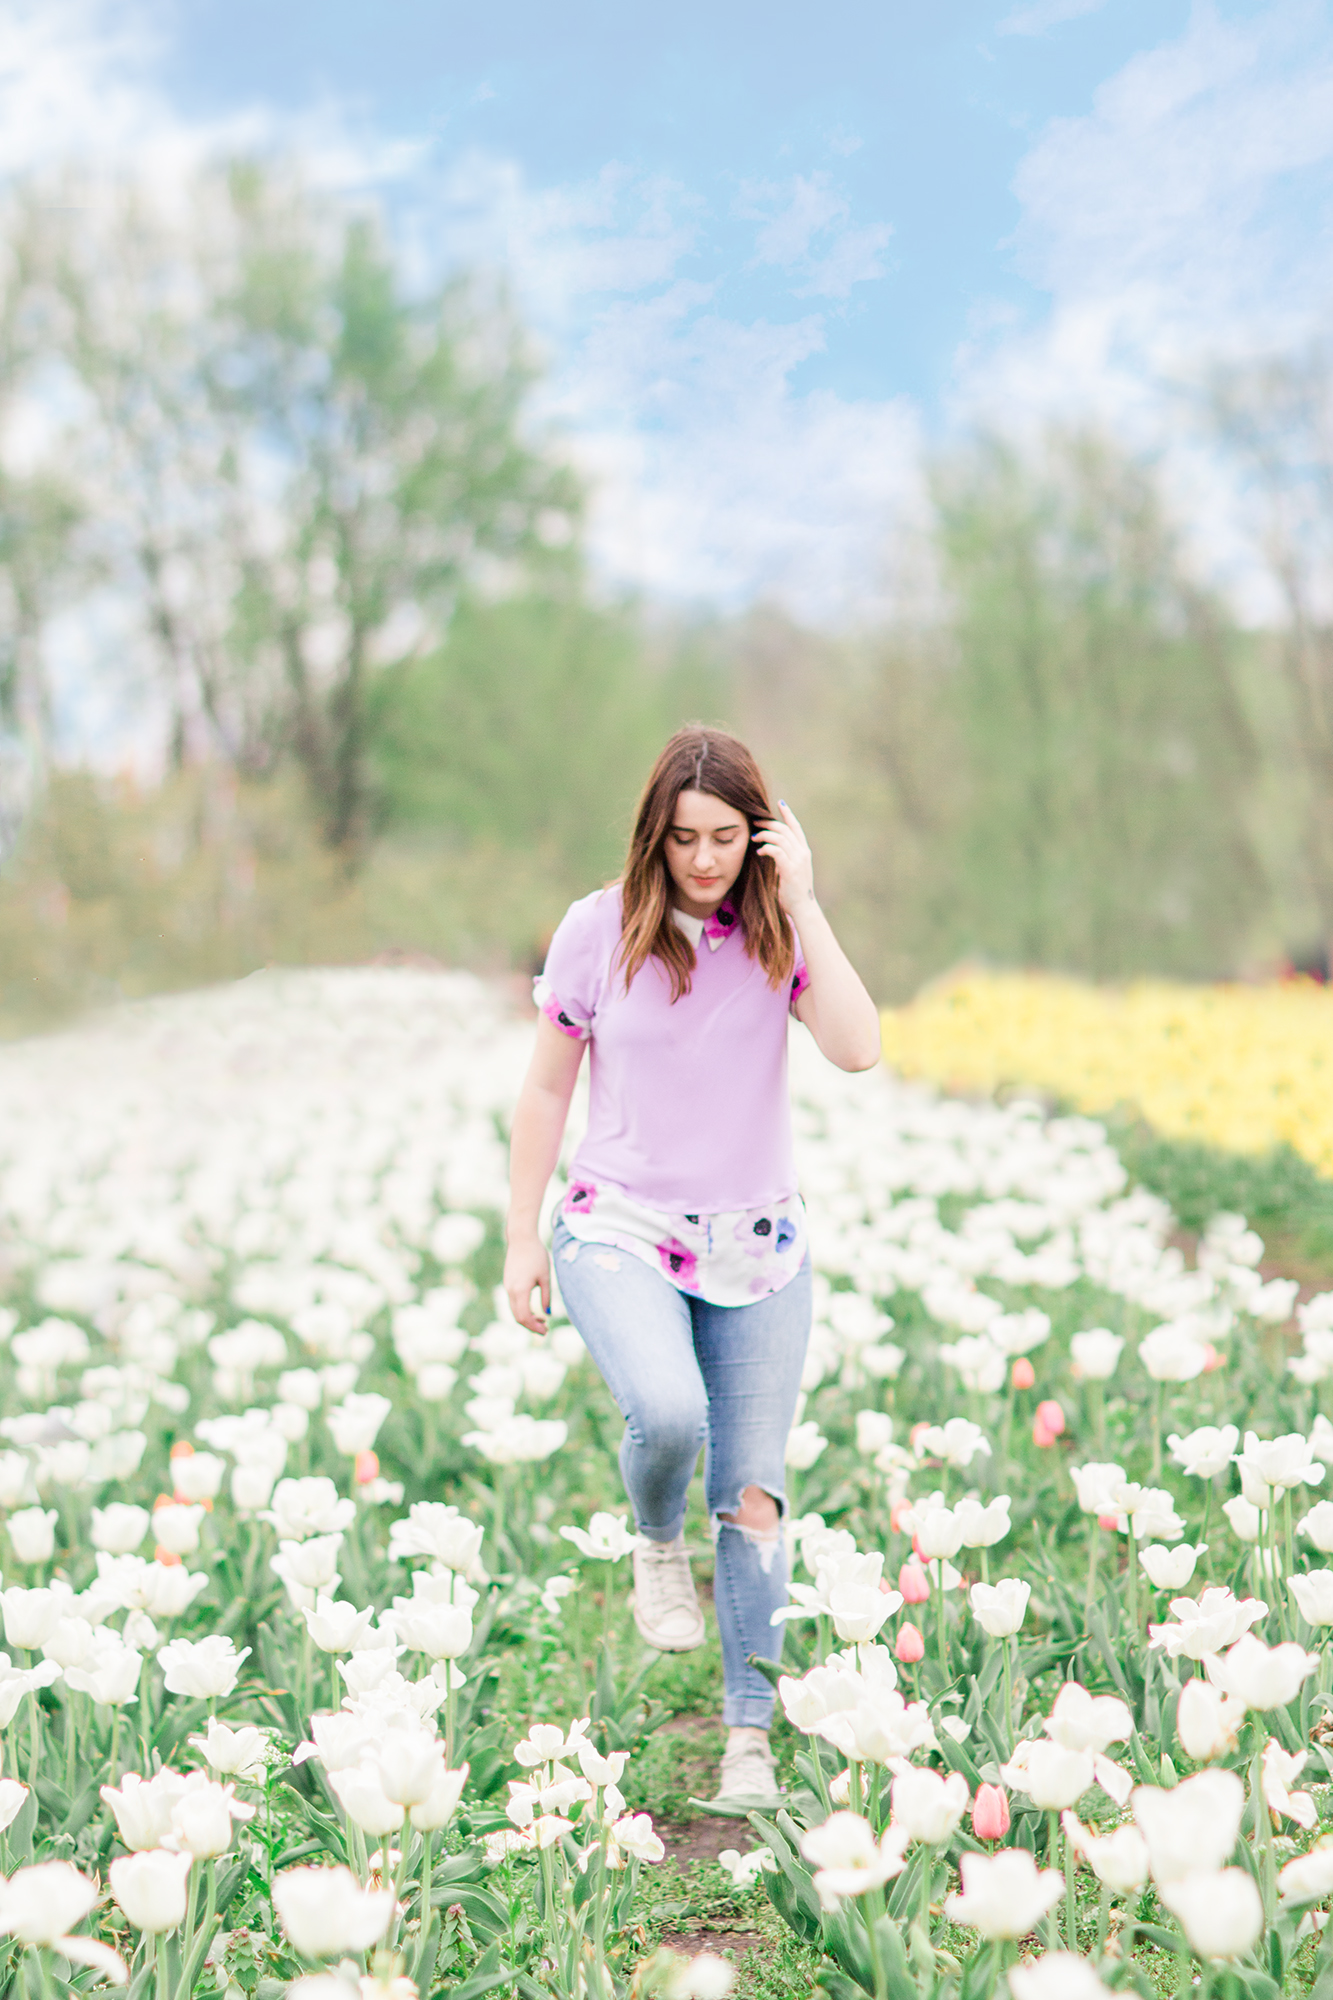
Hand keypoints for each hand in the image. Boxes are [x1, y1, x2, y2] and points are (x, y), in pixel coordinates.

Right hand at [504, 1232, 550, 1334]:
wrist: (522, 1238)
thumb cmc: (536, 1255)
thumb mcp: (545, 1277)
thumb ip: (546, 1297)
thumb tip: (548, 1313)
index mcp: (520, 1290)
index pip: (525, 1317)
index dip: (535, 1327)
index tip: (546, 1331)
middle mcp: (510, 1290)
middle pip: (518, 1317)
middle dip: (531, 1326)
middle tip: (545, 1329)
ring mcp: (507, 1286)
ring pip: (514, 1310)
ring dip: (527, 1318)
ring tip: (542, 1319)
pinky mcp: (508, 1282)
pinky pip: (513, 1302)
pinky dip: (522, 1309)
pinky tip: (534, 1309)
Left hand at [752, 799, 814, 914]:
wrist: (803, 909)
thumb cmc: (793, 893)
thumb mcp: (789, 871)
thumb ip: (783, 859)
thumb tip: (769, 850)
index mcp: (804, 852)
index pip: (796, 827)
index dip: (788, 814)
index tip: (781, 803)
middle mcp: (803, 853)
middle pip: (785, 829)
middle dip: (769, 822)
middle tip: (755, 822)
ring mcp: (798, 861)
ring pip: (779, 838)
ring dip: (764, 835)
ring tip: (754, 838)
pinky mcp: (790, 869)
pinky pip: (776, 851)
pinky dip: (766, 848)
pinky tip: (759, 852)